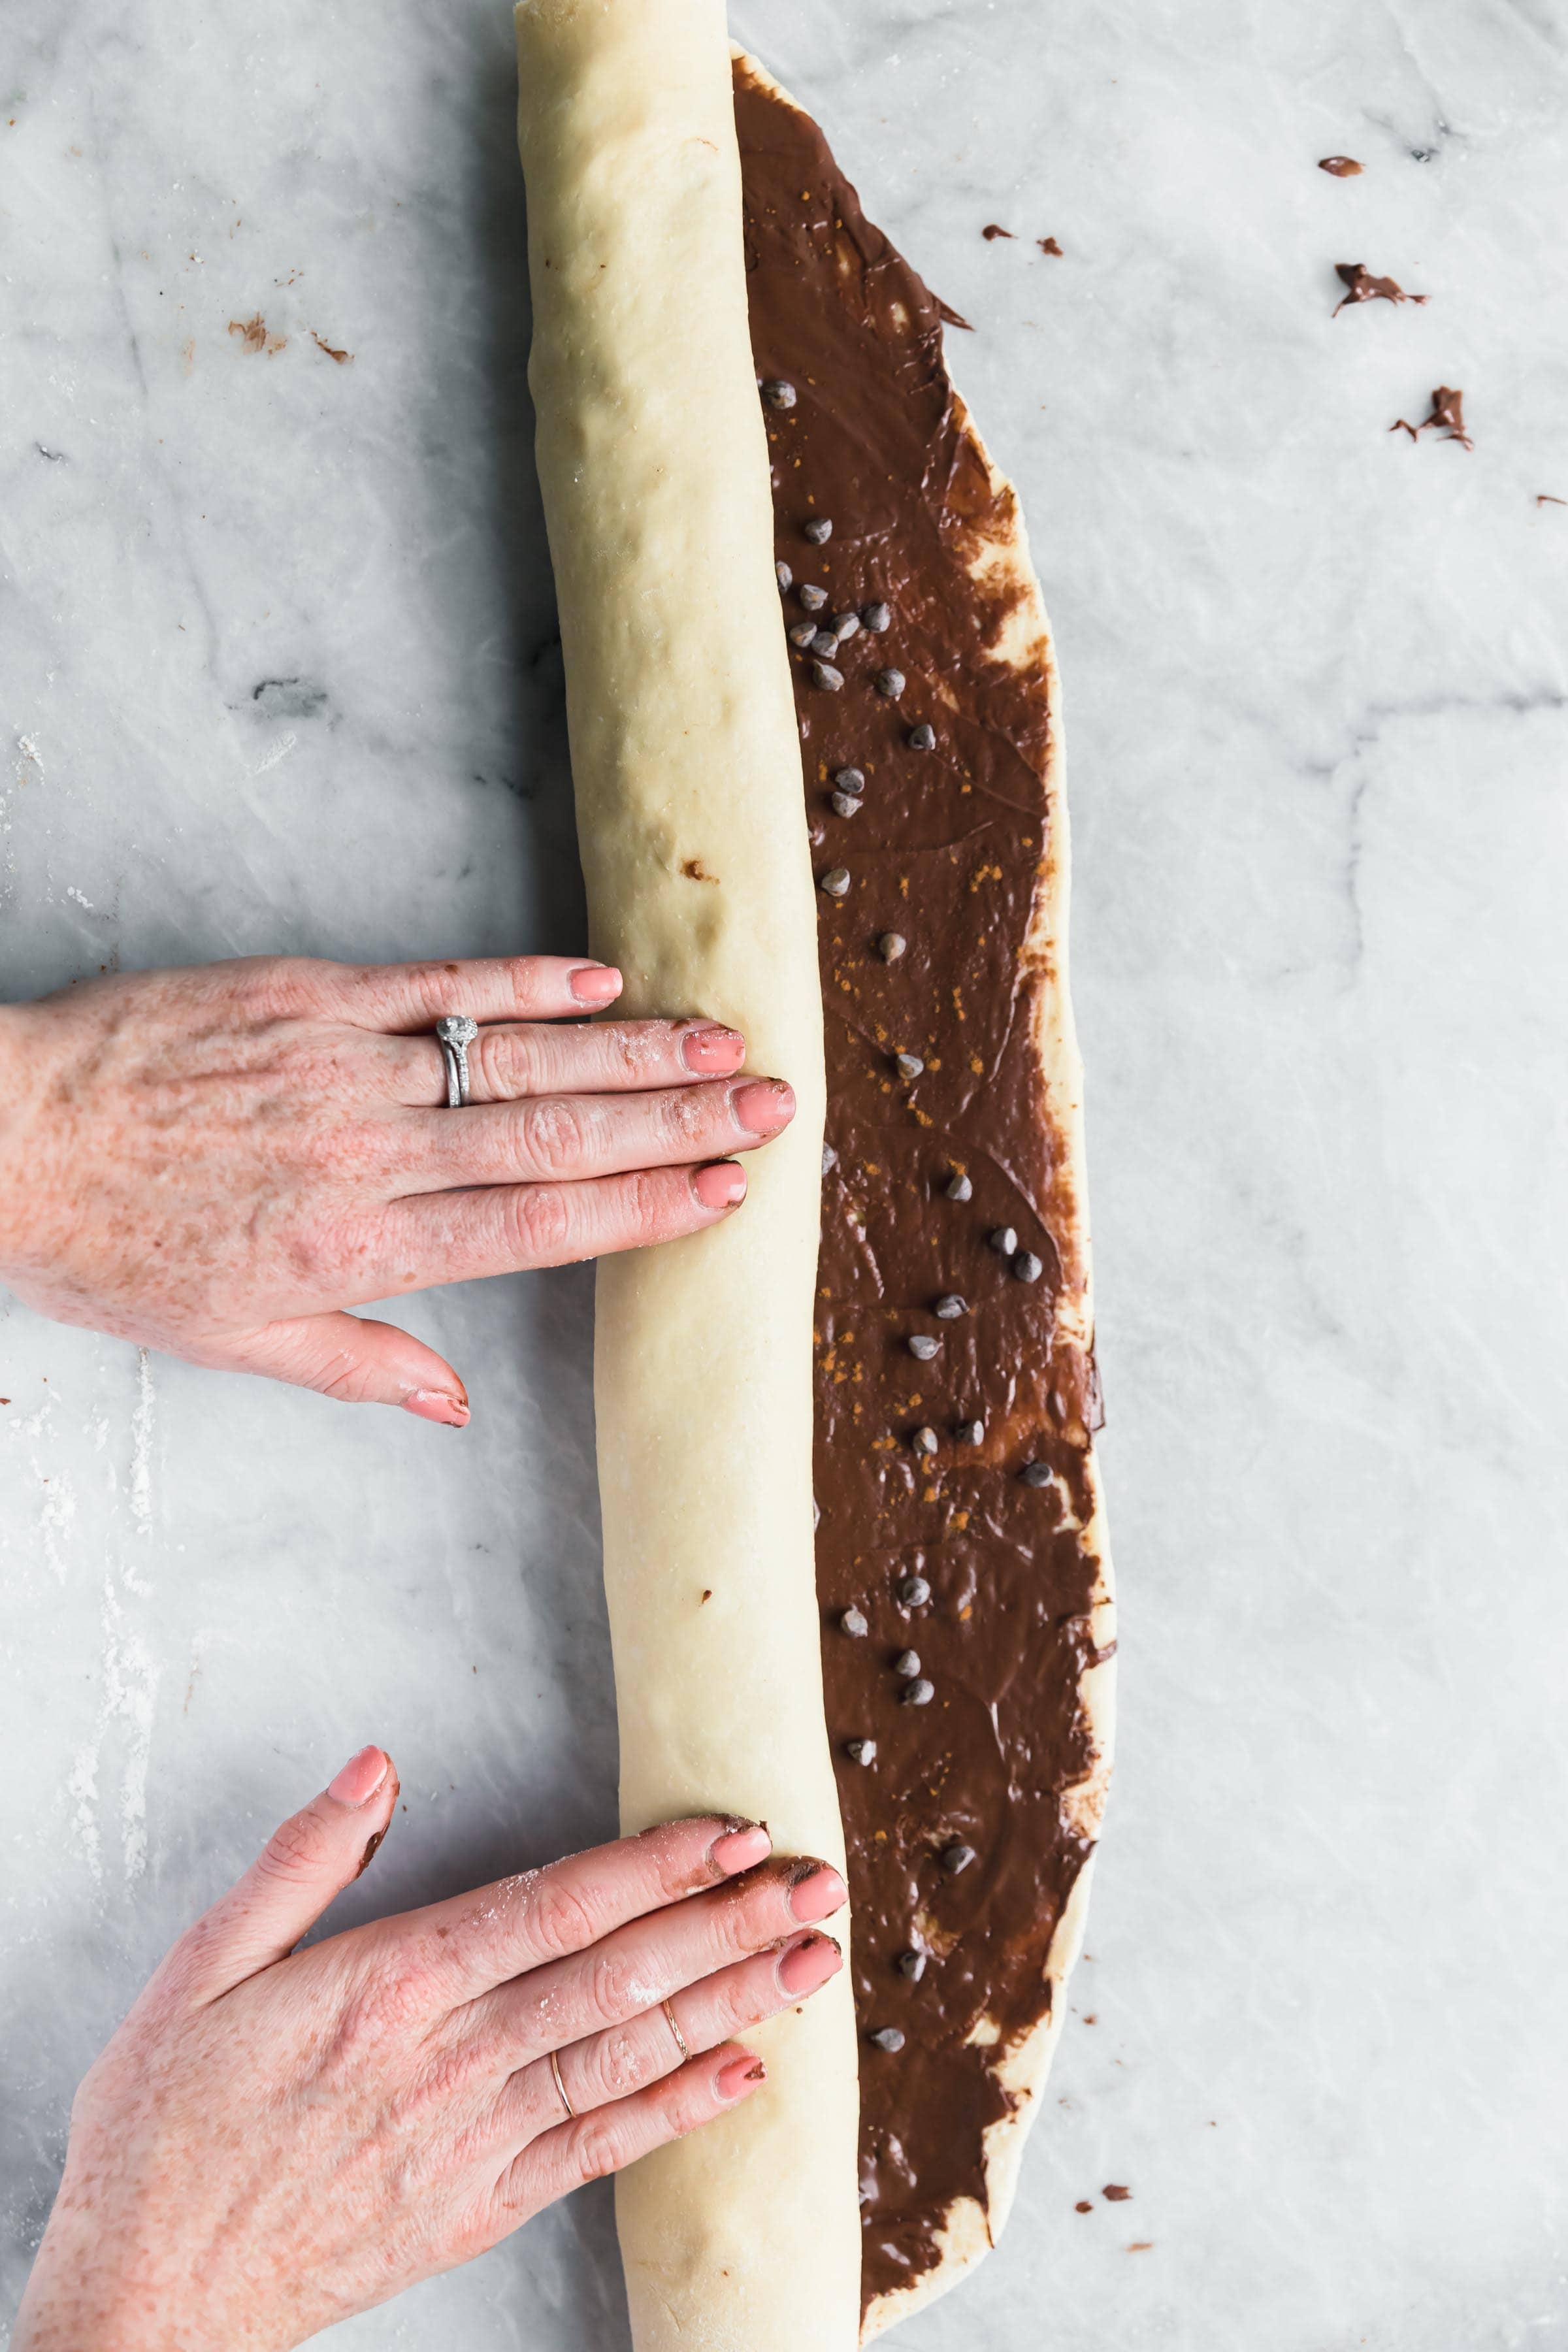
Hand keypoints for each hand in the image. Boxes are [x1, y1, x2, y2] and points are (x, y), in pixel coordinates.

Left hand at [0, 953, 796, 1418]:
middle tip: (773, 1102)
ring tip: (721, 1043)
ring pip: (514, 1057)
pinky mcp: (305, 994)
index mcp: (359, 1249)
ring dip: (630, 1051)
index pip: (538, 1226)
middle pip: (555, 1136)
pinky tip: (600, 979)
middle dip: (678, 1120)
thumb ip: (360, 1364)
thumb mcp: (233, 1341)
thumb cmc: (109, 1247)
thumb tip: (454, 1400)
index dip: (645, 1207)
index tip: (729, 1190)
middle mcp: (369, 1156)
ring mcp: (342, 1065)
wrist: (0, 1139)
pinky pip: (434, 983)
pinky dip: (524, 981)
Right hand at [13, 1749, 845, 2351]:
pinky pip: (599, 2150)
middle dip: (727, 1925)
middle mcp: (451, 2062)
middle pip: (618, 1977)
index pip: (556, 1907)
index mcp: (390, 1986)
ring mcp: (474, 2142)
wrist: (141, 2299)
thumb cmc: (163, 2130)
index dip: (656, 1867)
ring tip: (810, 1964)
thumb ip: (300, 1862)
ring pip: (627, 2056)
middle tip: (817, 1886)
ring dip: (728, 2005)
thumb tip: (375, 1768)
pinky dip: (675, 2112)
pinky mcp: (478, 2207)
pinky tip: (740, 2077)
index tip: (733, 1832)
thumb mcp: (198, 1969)